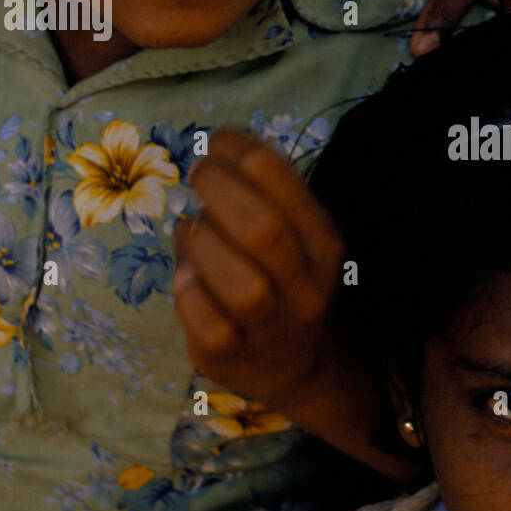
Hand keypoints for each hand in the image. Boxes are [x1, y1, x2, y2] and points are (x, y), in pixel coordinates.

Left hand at [173, 129, 343, 413]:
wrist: (301, 364)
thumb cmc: (283, 281)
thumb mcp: (291, 236)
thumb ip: (257, 198)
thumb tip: (208, 162)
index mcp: (323, 241)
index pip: (276, 176)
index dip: (234, 150)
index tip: (216, 146)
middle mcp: (307, 285)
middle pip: (261, 229)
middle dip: (216, 190)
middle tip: (198, 177)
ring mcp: (274, 327)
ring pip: (242, 284)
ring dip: (203, 245)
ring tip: (194, 233)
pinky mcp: (233, 357)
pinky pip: (207, 323)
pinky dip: (188, 293)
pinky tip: (187, 280)